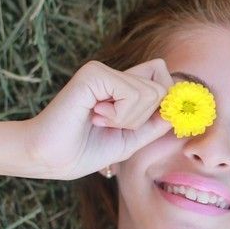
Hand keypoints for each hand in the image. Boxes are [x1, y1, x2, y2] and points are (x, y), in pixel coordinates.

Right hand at [25, 59, 173, 179]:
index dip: (167, 101)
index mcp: (121, 86)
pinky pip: (133, 93)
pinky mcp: (94, 73)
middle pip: (162, 86)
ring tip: (99, 121)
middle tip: (112, 124)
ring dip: (129, 118)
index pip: (163, 77)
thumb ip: (155, 123)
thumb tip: (180, 109)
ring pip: (151, 92)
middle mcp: (113, 73)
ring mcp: (102, 70)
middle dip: (144, 116)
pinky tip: (95, 116)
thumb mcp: (130, 139)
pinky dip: (120, 114)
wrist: (49, 158)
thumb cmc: (83, 151)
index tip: (150, 123)